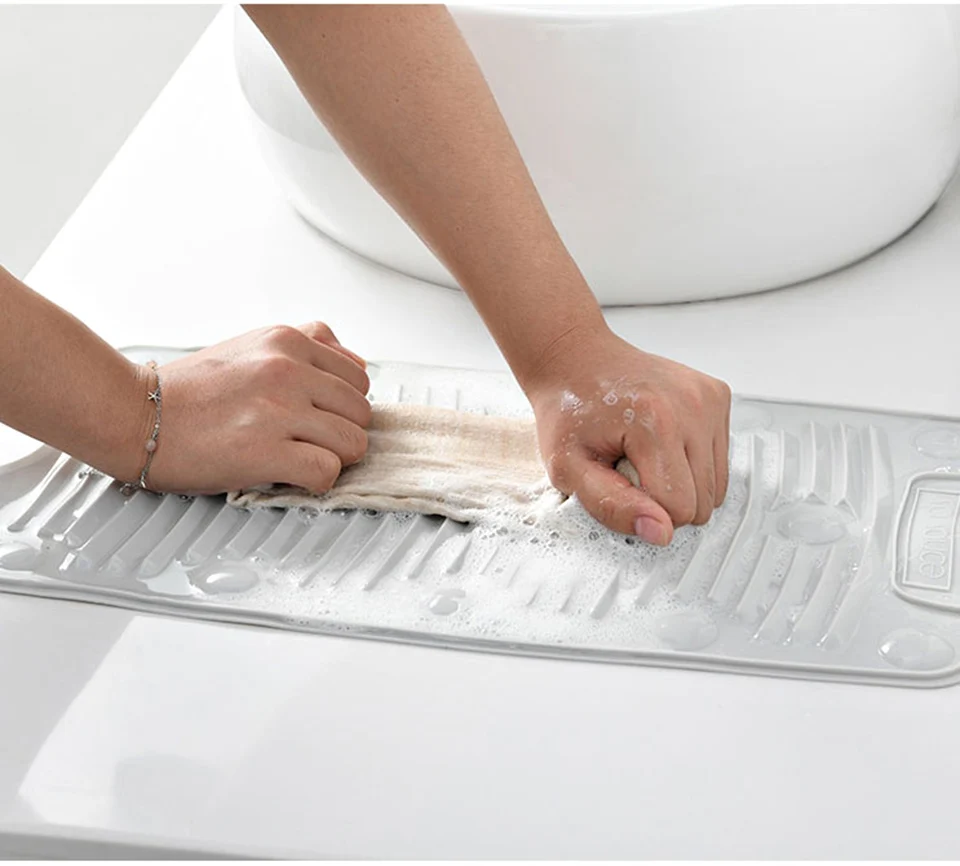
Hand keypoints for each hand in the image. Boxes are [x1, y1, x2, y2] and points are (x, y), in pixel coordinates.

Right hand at [136, 322, 370, 495]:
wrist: (134, 413)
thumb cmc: (190, 389)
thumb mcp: (253, 346)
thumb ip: (308, 346)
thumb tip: (358, 363)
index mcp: (287, 341)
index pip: (359, 378)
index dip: (344, 406)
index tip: (322, 418)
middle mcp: (287, 370)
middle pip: (362, 413)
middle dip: (342, 433)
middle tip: (310, 443)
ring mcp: (277, 410)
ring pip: (353, 443)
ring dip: (332, 459)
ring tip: (299, 458)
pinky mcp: (264, 450)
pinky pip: (327, 472)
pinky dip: (316, 483)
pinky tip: (290, 476)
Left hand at [525, 325, 730, 545]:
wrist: (575, 360)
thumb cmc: (569, 410)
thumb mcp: (568, 468)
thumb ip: (612, 506)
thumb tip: (660, 533)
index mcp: (656, 422)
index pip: (680, 509)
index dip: (646, 509)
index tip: (619, 482)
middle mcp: (692, 406)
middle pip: (704, 501)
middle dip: (665, 498)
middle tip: (629, 466)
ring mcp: (709, 398)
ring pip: (717, 485)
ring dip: (681, 481)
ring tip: (644, 454)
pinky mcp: (718, 396)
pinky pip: (719, 459)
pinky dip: (692, 461)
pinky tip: (661, 440)